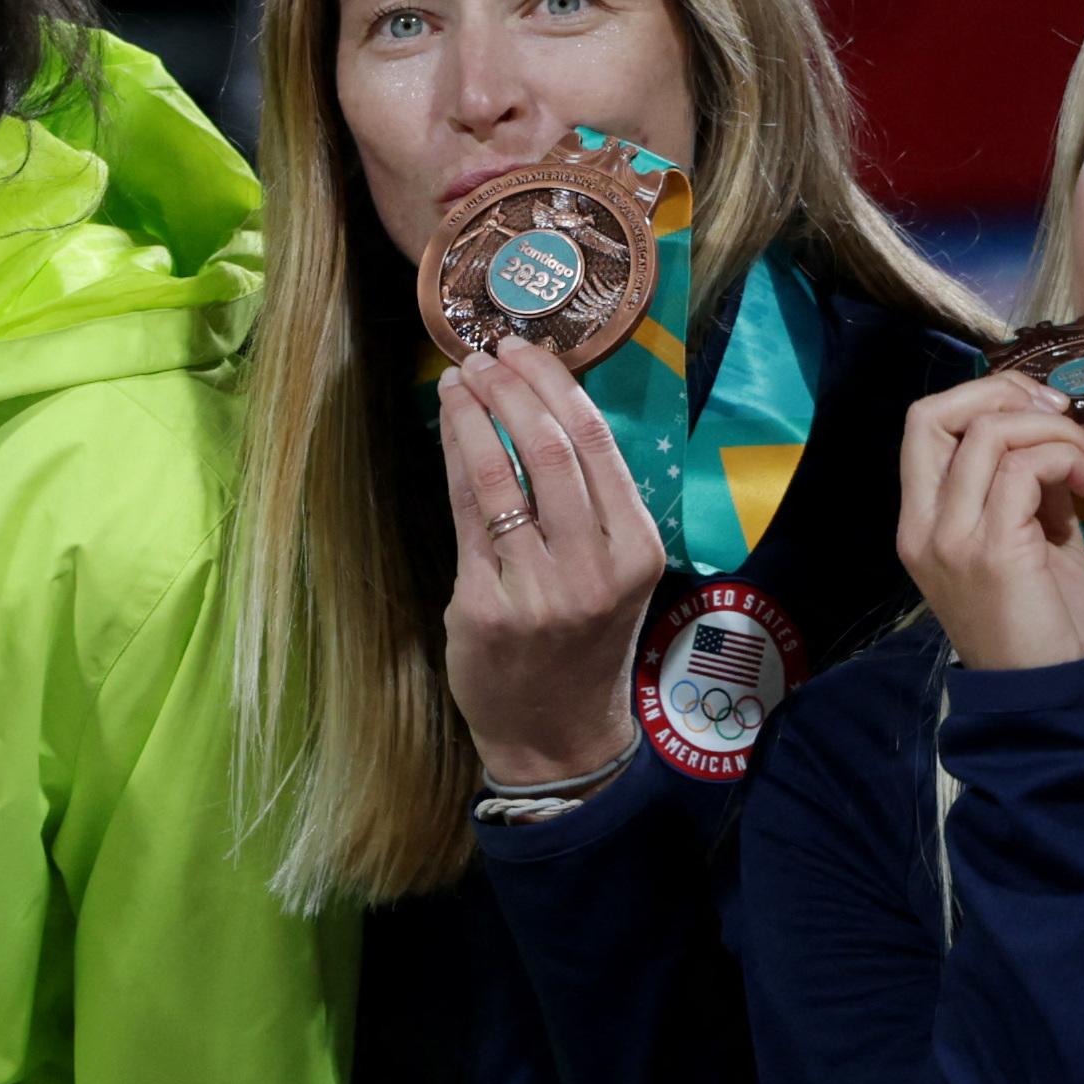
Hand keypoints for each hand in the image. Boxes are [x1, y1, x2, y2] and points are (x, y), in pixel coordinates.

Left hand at [437, 337, 669, 785]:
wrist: (556, 733)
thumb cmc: (582, 641)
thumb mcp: (611, 572)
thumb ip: (590, 503)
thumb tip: (545, 406)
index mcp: (636, 549)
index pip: (598, 445)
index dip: (556, 387)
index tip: (526, 350)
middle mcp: (595, 567)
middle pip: (552, 449)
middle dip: (513, 388)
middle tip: (485, 354)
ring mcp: (539, 590)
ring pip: (504, 475)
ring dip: (475, 415)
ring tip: (458, 379)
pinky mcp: (486, 607)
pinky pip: (467, 514)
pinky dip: (455, 458)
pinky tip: (446, 427)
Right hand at [894, 370, 1083, 674]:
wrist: (1051, 696)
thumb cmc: (1044, 626)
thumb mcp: (1034, 540)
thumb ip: (1030, 488)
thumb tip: (1052, 441)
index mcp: (924, 520)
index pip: (925, 424)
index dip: (985, 398)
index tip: (1045, 414)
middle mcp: (923, 524)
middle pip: (934, 414)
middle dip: (1006, 394)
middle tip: (1063, 417)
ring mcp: (951, 537)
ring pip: (991, 434)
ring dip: (1057, 432)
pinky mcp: (991, 550)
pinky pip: (1024, 468)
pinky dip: (1066, 458)